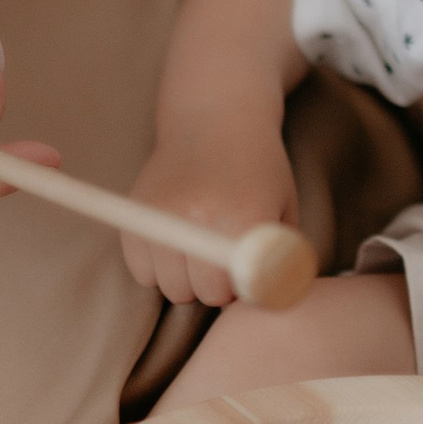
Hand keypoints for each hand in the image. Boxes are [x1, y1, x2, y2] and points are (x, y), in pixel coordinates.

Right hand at [122, 128, 305, 311]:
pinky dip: (157, 268)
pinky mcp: (137, 213)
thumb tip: (272, 304)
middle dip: (214, 287)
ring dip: (185, 279)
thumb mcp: (285, 209)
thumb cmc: (258, 169)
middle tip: (224, 260)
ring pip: (169, 287)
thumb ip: (283, 260)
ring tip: (201, 250)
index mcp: (243, 220)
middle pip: (200, 294)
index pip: (235, 293)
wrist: (216, 119)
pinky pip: (141, 271)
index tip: (246, 277)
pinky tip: (176, 244)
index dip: (241, 292)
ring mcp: (163, 215)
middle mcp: (200, 218)